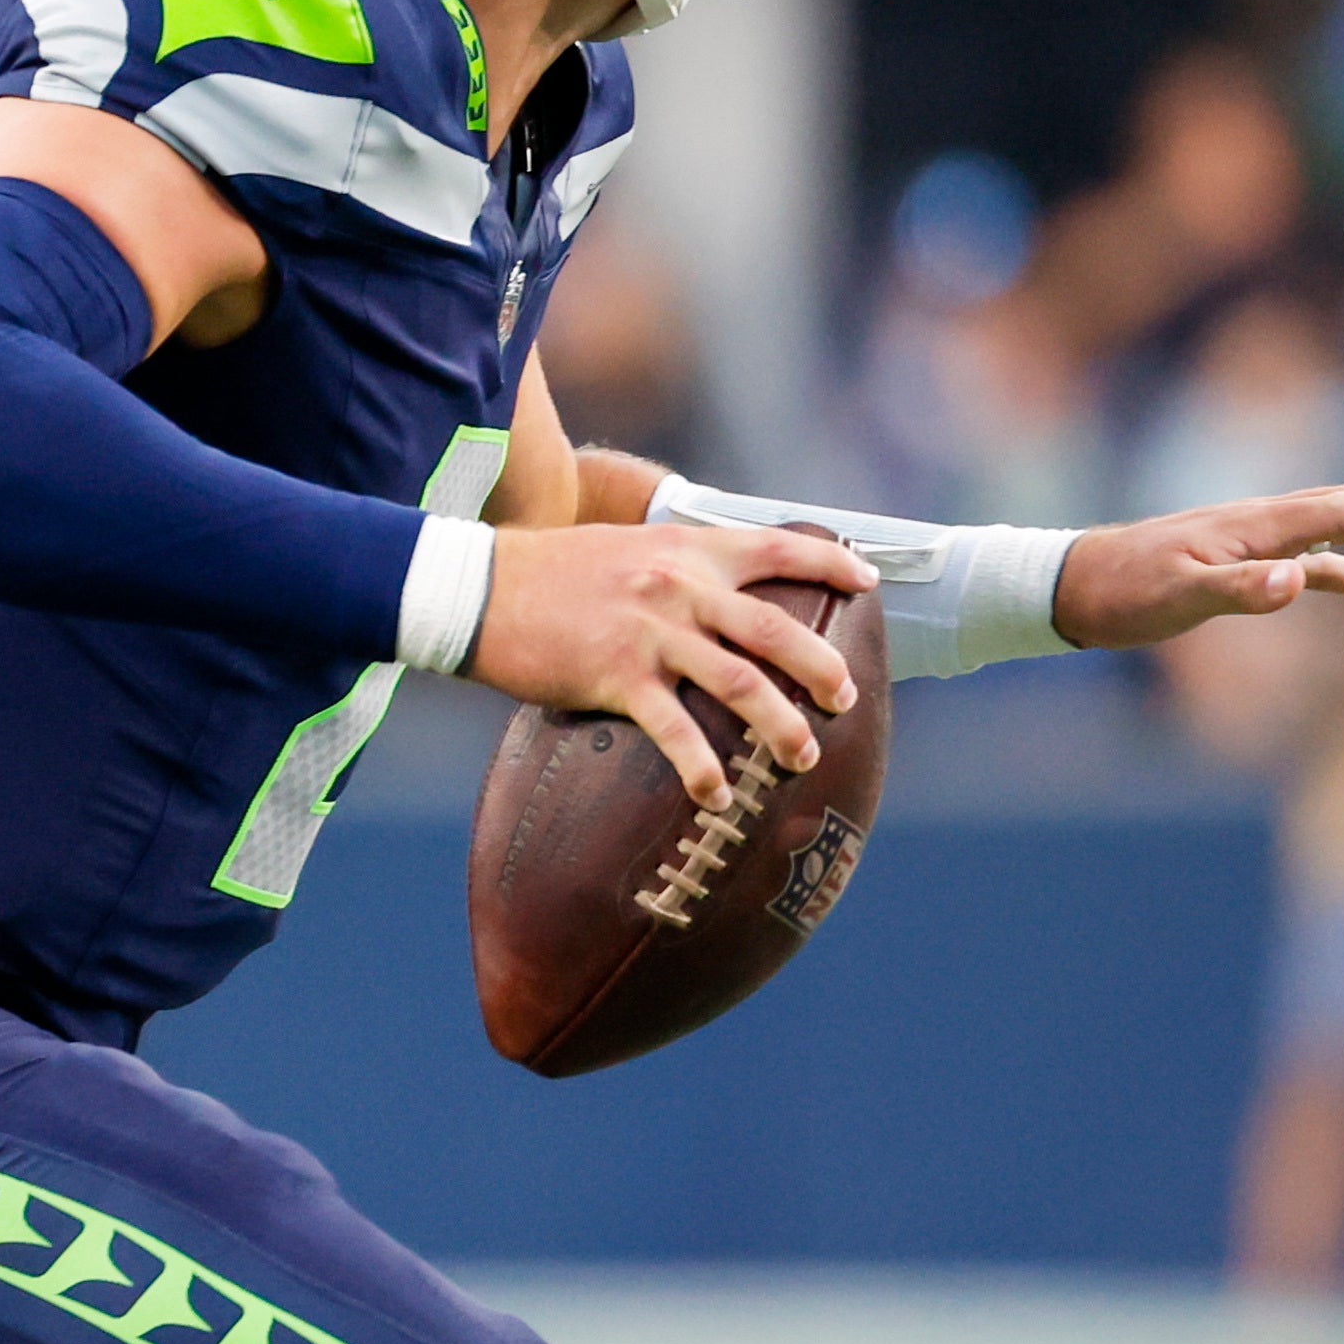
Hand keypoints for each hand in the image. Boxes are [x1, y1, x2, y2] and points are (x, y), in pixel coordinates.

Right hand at [470, 517, 872, 811]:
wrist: (475, 588)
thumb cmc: (543, 572)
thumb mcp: (621, 549)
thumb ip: (671, 567)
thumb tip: (706, 597)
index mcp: (683, 552)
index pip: (776, 548)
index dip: (830, 565)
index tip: (868, 583)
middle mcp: (678, 588)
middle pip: (776, 629)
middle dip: (821, 668)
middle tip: (844, 699)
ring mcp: (651, 633)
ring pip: (742, 683)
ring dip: (783, 725)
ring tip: (803, 756)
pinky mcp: (616, 676)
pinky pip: (676, 730)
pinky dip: (703, 768)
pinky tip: (716, 795)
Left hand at [1050, 482, 1343, 648]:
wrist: (1067, 585)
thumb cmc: (1120, 593)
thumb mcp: (1178, 598)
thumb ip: (1240, 591)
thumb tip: (1298, 582)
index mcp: (1253, 527)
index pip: (1340, 513)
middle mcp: (1257, 524)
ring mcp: (1249, 541)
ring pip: (1336, 529)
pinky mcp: (1237, 562)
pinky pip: (1312, 559)